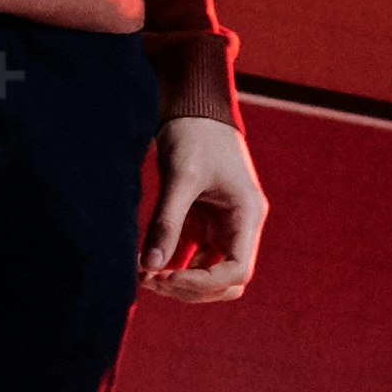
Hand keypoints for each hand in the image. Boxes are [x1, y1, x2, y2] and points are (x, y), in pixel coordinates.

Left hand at [138, 107, 266, 301]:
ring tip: (144, 274)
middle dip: (190, 288)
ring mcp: (222, 224)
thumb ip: (166, 223)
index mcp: (247, 215)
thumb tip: (148, 267)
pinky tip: (145, 264)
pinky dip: (171, 264)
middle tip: (152, 280)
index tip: (165, 277)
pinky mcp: (203, 220)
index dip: (202, 284)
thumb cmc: (195, 133)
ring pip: (208, 272)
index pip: (237, 271)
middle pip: (225, 281)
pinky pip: (191, 256)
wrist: (194, 104)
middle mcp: (240, 225)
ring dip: (179, 280)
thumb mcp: (180, 177)